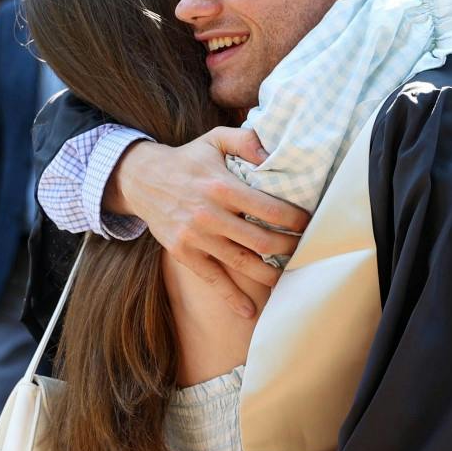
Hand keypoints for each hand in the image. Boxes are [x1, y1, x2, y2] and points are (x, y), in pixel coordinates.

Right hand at [111, 128, 307, 318]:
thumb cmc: (188, 159)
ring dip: (269, 274)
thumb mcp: (215, 139)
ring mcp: (196, 237)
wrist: (141, 179)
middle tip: (305, 249)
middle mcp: (209, 215)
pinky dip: (232, 297)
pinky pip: (212, 279)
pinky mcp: (184, 253)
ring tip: (288, 277)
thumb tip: (273, 152)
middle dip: (289, 248)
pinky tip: (250, 311)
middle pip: (261, 240)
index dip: (294, 220)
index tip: (309, 224)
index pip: (268, 209)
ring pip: (242, 262)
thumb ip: (246, 140)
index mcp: (222, 187)